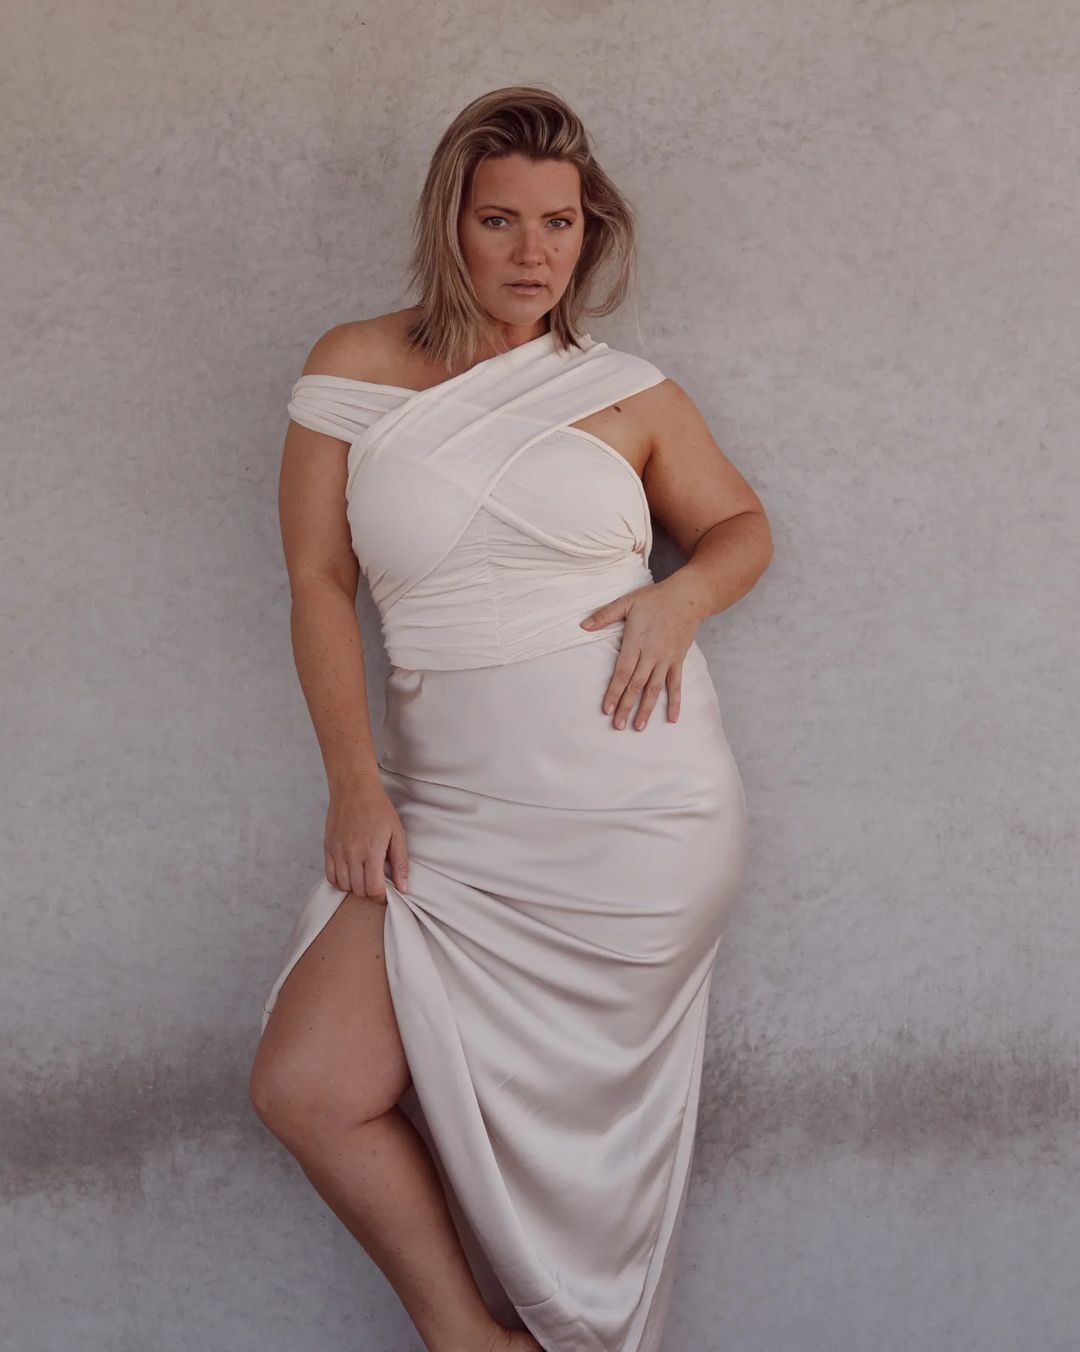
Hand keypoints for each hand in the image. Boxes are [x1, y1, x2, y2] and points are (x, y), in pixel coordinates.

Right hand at [324, 777, 409, 899]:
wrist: (354, 788)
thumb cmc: (378, 808)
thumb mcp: (397, 833)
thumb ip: (400, 862)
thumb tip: (403, 887)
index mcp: (372, 850)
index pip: (373, 889)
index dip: (381, 897)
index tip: (386, 893)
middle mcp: (352, 853)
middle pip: (358, 890)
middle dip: (369, 892)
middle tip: (376, 884)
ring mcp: (337, 851)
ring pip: (344, 885)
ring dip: (355, 887)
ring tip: (364, 877)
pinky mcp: (328, 848)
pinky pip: (330, 876)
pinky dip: (339, 880)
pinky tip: (349, 873)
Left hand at [579, 572, 707, 729]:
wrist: (688, 597)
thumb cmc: (655, 599)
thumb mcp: (627, 602)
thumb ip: (605, 615)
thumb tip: (583, 626)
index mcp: (636, 642)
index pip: (623, 672)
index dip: (614, 692)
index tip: (607, 709)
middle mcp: (652, 654)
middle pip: (636, 685)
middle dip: (626, 707)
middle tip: (618, 725)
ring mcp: (666, 659)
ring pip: (655, 689)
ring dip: (646, 709)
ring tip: (639, 727)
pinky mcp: (678, 660)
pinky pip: (676, 685)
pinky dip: (674, 702)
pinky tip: (671, 718)